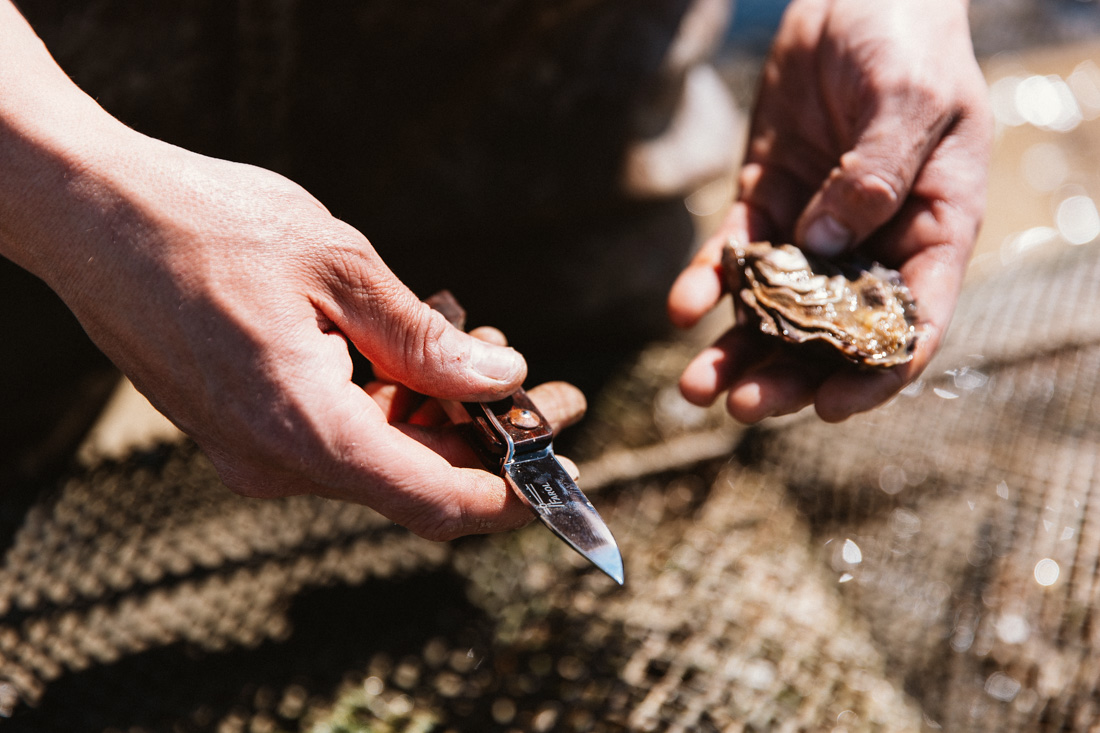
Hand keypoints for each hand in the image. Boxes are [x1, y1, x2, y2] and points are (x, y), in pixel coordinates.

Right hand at [8, 121, 588, 538]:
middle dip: (483, 434)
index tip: (561, 467)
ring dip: (434, 404)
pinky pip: (336, 431)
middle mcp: (275, 462)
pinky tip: (403, 333)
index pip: (436, 501)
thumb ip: (425, 341)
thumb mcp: (340, 268)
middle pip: (414, 479)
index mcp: (304, 430)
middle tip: (531, 376)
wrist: (89, 214)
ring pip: (378, 453)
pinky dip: (385, 395)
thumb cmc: (208, 225)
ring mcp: (252, 451)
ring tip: (463, 327)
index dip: (512, 493)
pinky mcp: (240, 428)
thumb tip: (500, 379)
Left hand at [668, 0, 990, 421]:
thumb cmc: (906, 42)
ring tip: (695, 386)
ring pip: (775, 307)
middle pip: (830, 333)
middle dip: (786, 376)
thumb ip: (875, 176)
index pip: (908, 323)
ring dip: (735, 349)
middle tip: (741, 406)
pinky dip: (707, 281)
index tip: (830, 408)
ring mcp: (815, 226)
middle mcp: (872, 243)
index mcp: (932, 232)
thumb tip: (826, 245)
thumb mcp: (908, 101)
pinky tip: (680, 307)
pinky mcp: (766, 199)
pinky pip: (735, 252)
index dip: (873, 374)